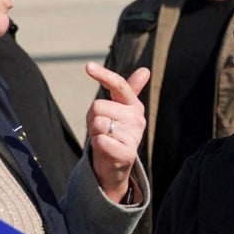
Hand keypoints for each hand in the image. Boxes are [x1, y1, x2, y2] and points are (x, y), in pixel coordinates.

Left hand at [83, 63, 150, 203]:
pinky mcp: (126, 152)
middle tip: (102, 130)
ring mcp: (134, 136)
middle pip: (98, 106)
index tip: (88, 66)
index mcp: (134, 106)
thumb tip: (145, 70)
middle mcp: (137, 119)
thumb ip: (127, 90)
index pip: (119, 85)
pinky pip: (99, 140)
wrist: (114, 167)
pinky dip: (96, 145)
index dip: (104, 74)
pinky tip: (105, 150)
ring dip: (94, 133)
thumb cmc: (113, 134)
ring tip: (104, 139)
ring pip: (97, 123)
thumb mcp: (118, 111)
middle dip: (92, 119)